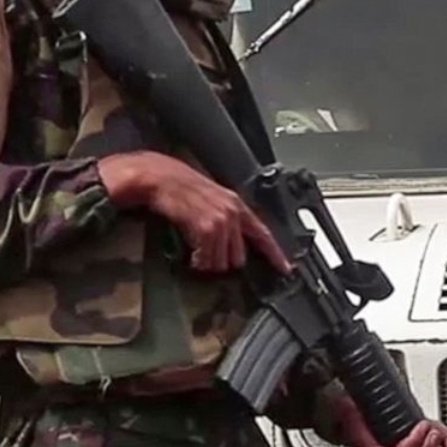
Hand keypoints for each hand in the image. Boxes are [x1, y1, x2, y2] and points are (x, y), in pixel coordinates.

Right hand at [98, 150, 289, 274]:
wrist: (160, 177)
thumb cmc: (180, 187)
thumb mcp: (212, 199)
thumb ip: (227, 217)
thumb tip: (232, 241)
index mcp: (237, 206)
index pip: (263, 234)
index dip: (275, 254)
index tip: (286, 269)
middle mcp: (233, 213)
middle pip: (239, 256)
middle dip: (224, 261)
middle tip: (207, 254)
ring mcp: (221, 221)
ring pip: (222, 262)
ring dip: (208, 262)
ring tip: (196, 252)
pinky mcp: (206, 228)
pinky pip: (207, 258)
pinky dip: (198, 261)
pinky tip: (191, 255)